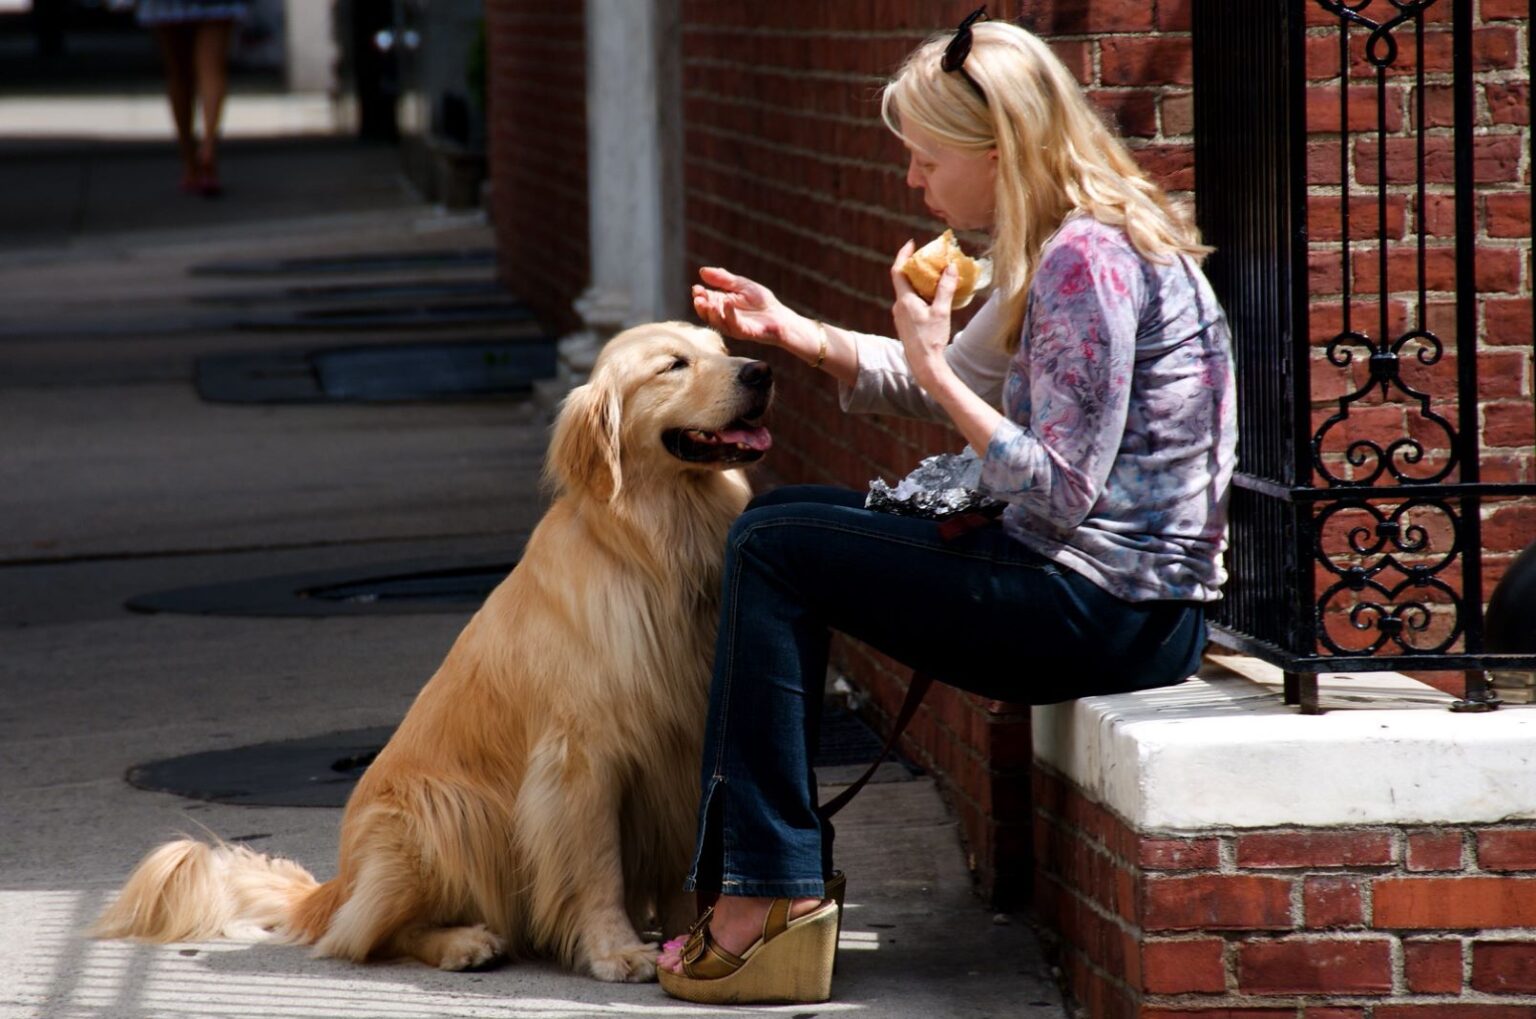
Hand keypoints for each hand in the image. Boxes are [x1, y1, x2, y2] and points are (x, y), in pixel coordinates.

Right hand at [691, 266, 815, 350]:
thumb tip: (702, 271)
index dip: (699, 294)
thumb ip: (723, 279)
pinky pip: (733, 324)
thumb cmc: (762, 302)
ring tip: (708, 303)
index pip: (706, 299)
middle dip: (701, 305)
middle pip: (707, 313)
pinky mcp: (743, 332)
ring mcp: (732, 325)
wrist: (780, 317)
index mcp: (721, 304)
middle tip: (698, 297)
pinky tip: (727, 303)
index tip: (696, 288)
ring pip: (716, 321)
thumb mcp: (741, 285)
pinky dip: (729, 314)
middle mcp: (724, 316)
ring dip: (710, 312)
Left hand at [889, 240, 958, 390]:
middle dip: (916, 268)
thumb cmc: (931, 339)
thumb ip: (945, 288)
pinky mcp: (905, 324)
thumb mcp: (941, 311)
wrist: (924, 365)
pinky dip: (920, 295)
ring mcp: (900, 316)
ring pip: (908, 293)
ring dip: (919, 283)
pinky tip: (934, 298)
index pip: (898, 271)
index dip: (903, 255)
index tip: (912, 243)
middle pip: (904, 280)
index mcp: (904, 300)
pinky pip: (910, 303)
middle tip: (929, 259)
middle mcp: (898, 306)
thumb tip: (950, 267)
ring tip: (935, 277)